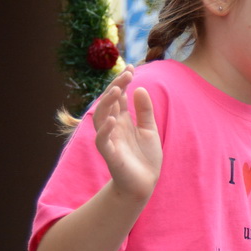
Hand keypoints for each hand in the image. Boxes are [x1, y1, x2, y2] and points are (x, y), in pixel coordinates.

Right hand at [91, 69, 160, 202]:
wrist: (144, 183)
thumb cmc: (145, 157)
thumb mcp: (149, 129)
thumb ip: (144, 111)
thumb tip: (140, 88)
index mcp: (123, 120)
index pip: (119, 97)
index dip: (123, 82)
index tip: (131, 67)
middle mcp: (113, 127)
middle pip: (109, 103)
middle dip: (116, 87)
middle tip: (127, 73)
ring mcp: (110, 139)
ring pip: (101, 118)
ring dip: (107, 103)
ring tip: (117, 89)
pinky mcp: (110, 154)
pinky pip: (102, 140)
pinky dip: (105, 130)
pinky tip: (113, 119)